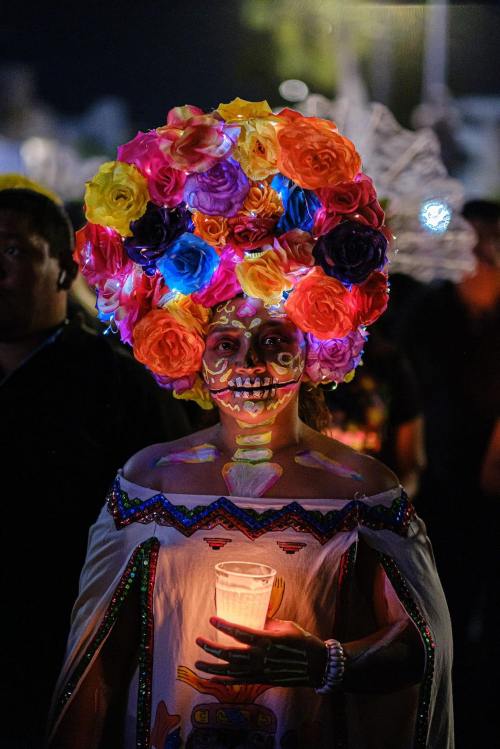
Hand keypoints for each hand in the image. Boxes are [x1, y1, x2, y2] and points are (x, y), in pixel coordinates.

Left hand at [195, 616, 326, 687]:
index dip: (224, 625)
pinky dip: (224, 680)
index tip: (212, 619)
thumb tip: (256, 611)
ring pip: (230, 670)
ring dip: (212, 666)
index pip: (240, 632)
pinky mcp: (261, 681)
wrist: (316, 666)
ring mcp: (259, 671)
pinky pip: (238, 681)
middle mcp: (260, 657)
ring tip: (197, 662)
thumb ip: (268, 621)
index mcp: (266, 640)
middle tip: (198, 640)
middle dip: (211, 647)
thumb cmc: (302, 642)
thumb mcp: (286, 626)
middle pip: (229, 653)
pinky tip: (212, 678)